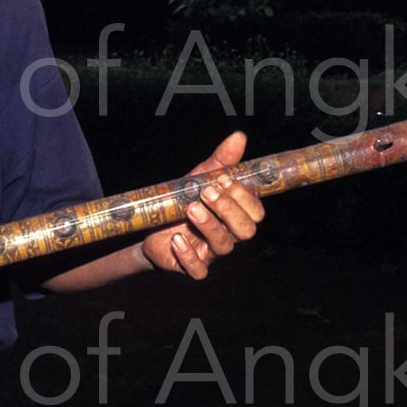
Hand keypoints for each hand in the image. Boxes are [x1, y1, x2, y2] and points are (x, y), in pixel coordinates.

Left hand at [139, 131, 264, 279]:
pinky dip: (188, 256)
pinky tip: (176, 239)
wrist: (151, 225)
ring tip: (190, 208)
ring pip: (224, 246)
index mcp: (235, 215)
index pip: (256, 211)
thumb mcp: (199, 178)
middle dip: (228, 210)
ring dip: (209, 225)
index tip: (223, 179)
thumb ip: (220, 161)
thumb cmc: (183, 201)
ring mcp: (211, 252)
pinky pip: (198, 270)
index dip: (243, 197)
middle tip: (206, 192)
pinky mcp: (191, 266)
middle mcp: (228, 235)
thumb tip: (238, 136)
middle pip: (246, 231)